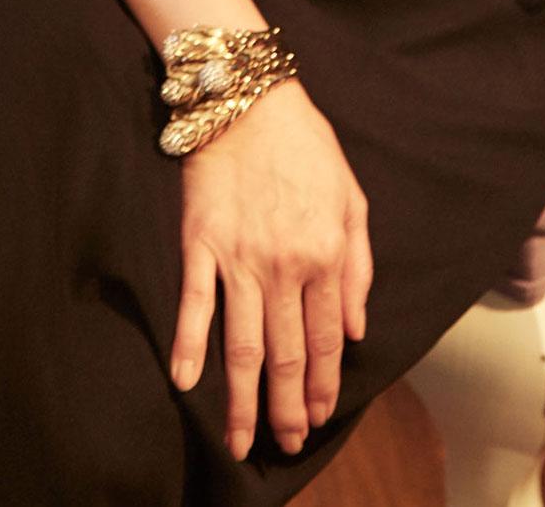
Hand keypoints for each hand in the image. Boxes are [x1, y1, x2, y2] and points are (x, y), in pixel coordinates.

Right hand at [168, 78, 373, 460]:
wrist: (249, 100)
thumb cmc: (305, 145)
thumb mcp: (353, 199)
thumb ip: (358, 268)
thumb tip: (355, 331)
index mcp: (325, 255)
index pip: (325, 341)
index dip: (323, 386)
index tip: (319, 418)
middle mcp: (284, 266)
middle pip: (286, 355)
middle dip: (287, 408)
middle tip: (284, 445)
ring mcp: (239, 258)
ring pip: (243, 345)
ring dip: (243, 399)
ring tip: (239, 440)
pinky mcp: (201, 244)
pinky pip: (195, 304)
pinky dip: (190, 345)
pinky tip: (186, 382)